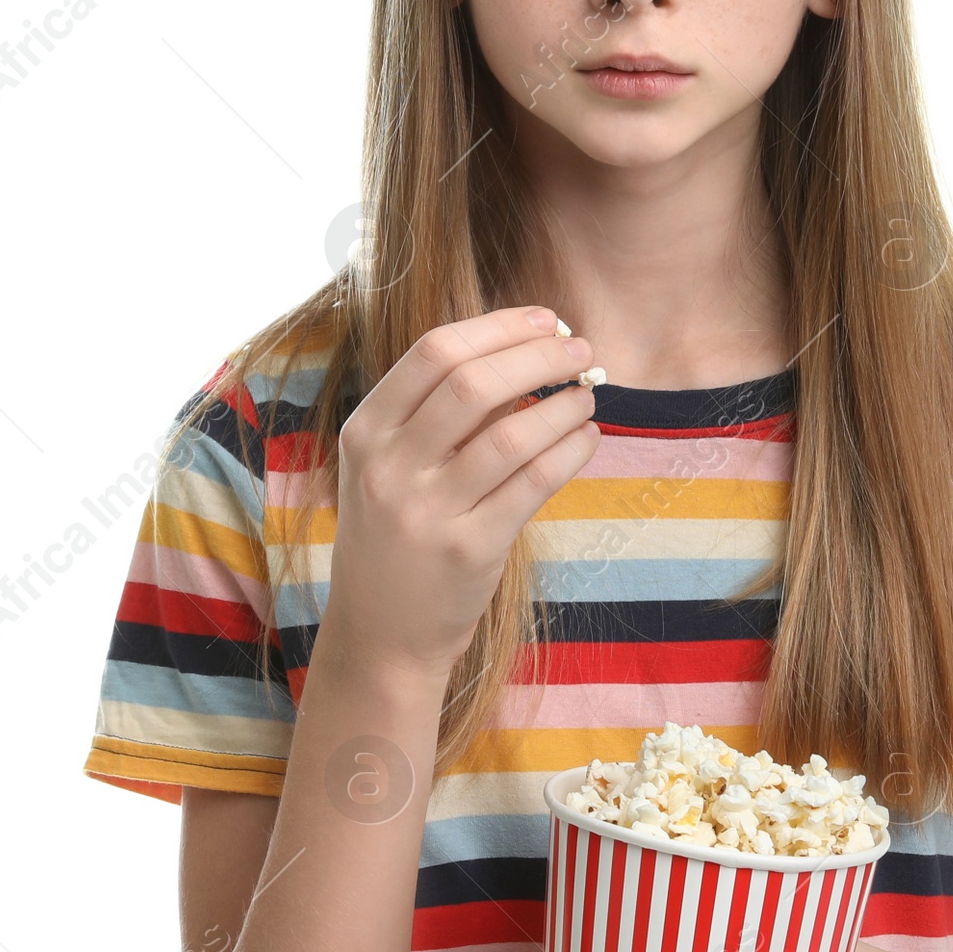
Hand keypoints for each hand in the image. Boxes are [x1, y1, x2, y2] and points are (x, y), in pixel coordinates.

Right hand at [324, 305, 599, 675]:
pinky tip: (586, 437)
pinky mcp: (469, 549)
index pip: (435, 352)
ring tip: (587, 394)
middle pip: (474, 383)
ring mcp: (426, 511)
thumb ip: (437, 414)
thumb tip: (524, 350)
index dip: (498, 327)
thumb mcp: (389, 468)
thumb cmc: (397, 537)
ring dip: (562, 404)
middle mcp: (388, 467)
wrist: (381, 633)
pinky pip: (533, 483)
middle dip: (538, 356)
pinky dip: (570, 450)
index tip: (543, 318)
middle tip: (579, 350)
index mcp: (365, 432)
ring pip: (511, 434)